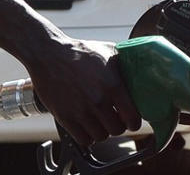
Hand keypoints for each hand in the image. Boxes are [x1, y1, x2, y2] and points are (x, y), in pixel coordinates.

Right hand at [24, 36, 141, 146]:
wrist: (48, 53)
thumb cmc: (79, 51)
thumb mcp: (108, 51)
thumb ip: (126, 64)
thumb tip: (141, 70)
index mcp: (113, 85)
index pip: (133, 119)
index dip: (134, 121)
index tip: (130, 118)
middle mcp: (98, 100)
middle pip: (117, 130)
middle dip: (117, 125)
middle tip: (113, 117)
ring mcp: (81, 111)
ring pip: (101, 137)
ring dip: (102, 130)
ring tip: (98, 120)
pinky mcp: (65, 117)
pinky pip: (83, 139)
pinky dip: (87, 135)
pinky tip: (86, 124)